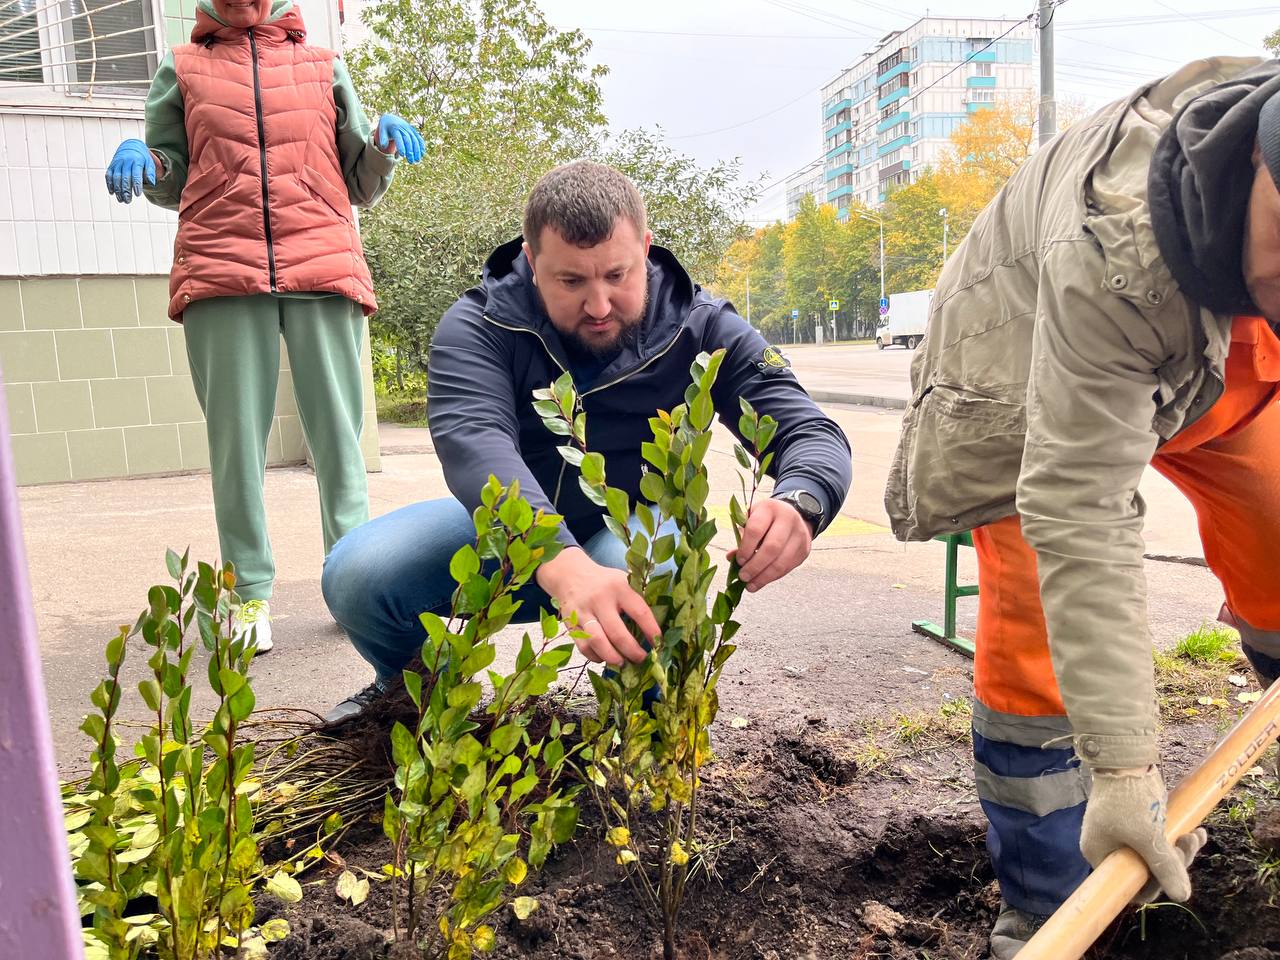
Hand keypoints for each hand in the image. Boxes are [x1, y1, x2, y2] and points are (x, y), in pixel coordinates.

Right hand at [105, 139, 155, 202]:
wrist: (131, 146)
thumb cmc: (142, 158)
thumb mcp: (149, 163)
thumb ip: (151, 173)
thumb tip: (152, 184)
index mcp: (137, 161)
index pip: (136, 174)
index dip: (137, 184)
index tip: (138, 194)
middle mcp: (126, 161)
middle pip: (125, 177)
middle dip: (126, 190)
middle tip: (128, 201)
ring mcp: (117, 163)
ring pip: (116, 177)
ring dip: (117, 190)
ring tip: (121, 200)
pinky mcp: (111, 165)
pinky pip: (109, 175)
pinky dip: (109, 184)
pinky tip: (112, 193)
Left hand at [375, 113, 423, 162]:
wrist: (391, 119)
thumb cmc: (386, 128)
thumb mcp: (382, 131)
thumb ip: (382, 138)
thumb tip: (383, 146)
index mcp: (395, 128)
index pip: (399, 138)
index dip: (401, 146)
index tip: (402, 155)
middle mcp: (404, 128)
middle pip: (408, 140)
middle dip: (410, 151)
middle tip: (411, 161)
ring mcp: (410, 130)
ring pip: (415, 140)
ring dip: (417, 150)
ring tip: (417, 160)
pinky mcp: (414, 132)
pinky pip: (419, 139)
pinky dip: (421, 146)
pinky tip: (422, 154)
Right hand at [535, 547, 658, 666]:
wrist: (571, 574)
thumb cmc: (605, 582)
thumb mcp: (623, 581)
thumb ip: (638, 599)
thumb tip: (657, 626)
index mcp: (619, 587)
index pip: (640, 613)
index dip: (651, 632)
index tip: (659, 645)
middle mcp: (600, 600)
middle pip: (617, 633)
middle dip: (632, 652)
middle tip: (641, 659)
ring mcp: (583, 612)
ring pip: (598, 642)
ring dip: (613, 657)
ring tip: (623, 663)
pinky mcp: (570, 624)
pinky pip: (583, 646)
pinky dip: (595, 657)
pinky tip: (604, 657)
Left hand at [727, 497, 813, 592]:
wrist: (795, 516)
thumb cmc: (767, 519)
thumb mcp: (752, 519)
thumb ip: (742, 537)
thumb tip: (731, 558)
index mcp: (770, 509)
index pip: (756, 529)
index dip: (746, 548)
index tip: (738, 560)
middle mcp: (788, 520)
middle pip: (771, 548)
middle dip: (755, 566)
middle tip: (743, 576)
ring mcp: (799, 535)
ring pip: (781, 561)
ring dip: (764, 576)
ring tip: (750, 585)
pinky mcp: (804, 550)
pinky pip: (787, 568)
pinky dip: (773, 577)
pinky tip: (761, 581)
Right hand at [1080, 765, 1207, 901]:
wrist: (1125, 760)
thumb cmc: (1128, 800)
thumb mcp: (1148, 837)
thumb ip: (1165, 867)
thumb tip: (1183, 896)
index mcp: (1101, 855)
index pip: (1128, 886)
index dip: (1154, 886)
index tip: (1173, 873)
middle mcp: (1110, 848)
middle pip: (1147, 871)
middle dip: (1173, 862)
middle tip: (1187, 845)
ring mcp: (1124, 835)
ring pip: (1157, 855)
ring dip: (1180, 849)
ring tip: (1195, 836)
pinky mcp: (1137, 823)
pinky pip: (1159, 839)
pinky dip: (1177, 837)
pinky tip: (1197, 832)